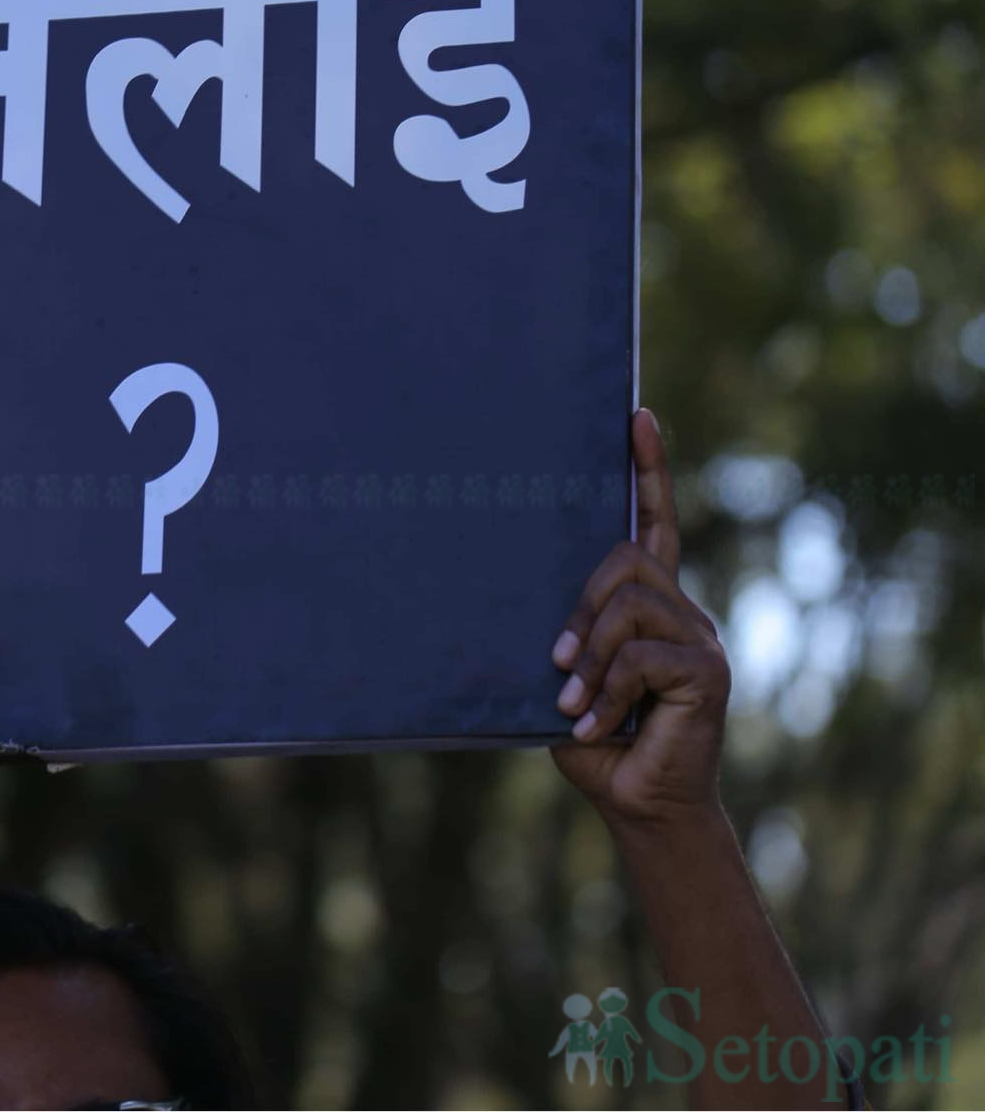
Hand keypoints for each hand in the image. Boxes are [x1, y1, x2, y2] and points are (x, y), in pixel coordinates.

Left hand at [550, 409, 730, 826]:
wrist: (638, 804)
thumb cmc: (593, 738)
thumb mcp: (564, 675)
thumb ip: (562, 634)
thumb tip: (512, 601)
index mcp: (648, 605)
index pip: (653, 524)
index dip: (646, 471)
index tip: (635, 417)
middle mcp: (682, 611)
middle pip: (625, 559)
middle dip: (580, 607)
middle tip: (558, 663)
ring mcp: (700, 638)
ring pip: (630, 604)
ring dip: (589, 656)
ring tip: (572, 701)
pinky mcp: (708, 672)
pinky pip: (641, 657)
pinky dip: (606, 693)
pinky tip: (593, 726)